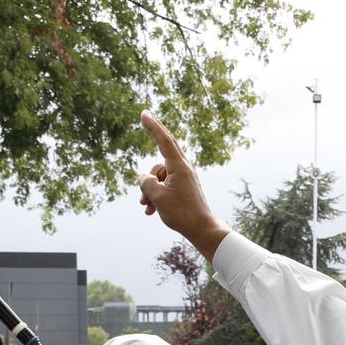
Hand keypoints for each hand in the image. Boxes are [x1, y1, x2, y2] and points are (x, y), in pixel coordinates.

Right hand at [138, 112, 231, 259]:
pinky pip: (164, 186)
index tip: (144, 114)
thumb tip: (143, 178)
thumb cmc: (182, 213)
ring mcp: (183, 179)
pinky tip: (150, 211)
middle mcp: (183, 169)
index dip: (153, 126)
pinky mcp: (182, 189)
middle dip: (152, 141)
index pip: (164, 140)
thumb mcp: (157, 197)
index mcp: (179, 166)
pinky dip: (156, 196)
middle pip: (163, 152)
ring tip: (146, 206)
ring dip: (149, 189)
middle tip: (144, 117)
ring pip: (158, 176)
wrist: (202, 230)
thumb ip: (146, 183)